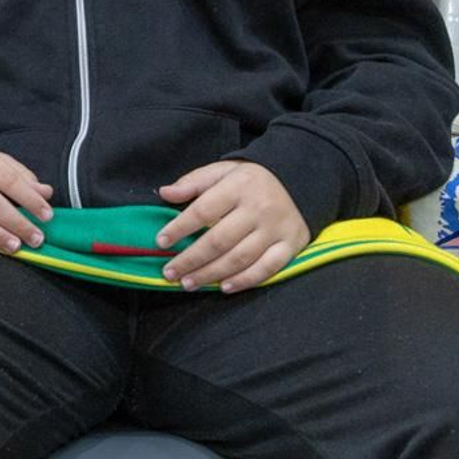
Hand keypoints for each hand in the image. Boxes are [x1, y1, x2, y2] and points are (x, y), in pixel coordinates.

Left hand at [157, 161, 309, 292]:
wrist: (298, 181)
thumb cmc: (250, 180)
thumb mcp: (221, 171)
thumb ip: (193, 182)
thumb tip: (165, 193)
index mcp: (238, 186)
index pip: (203, 210)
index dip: (180, 228)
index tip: (161, 242)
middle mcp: (259, 208)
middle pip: (219, 240)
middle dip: (191, 259)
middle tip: (170, 273)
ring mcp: (276, 229)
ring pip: (240, 258)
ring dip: (211, 274)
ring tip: (189, 283)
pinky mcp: (291, 245)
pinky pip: (267, 269)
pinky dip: (245, 281)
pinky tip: (224, 287)